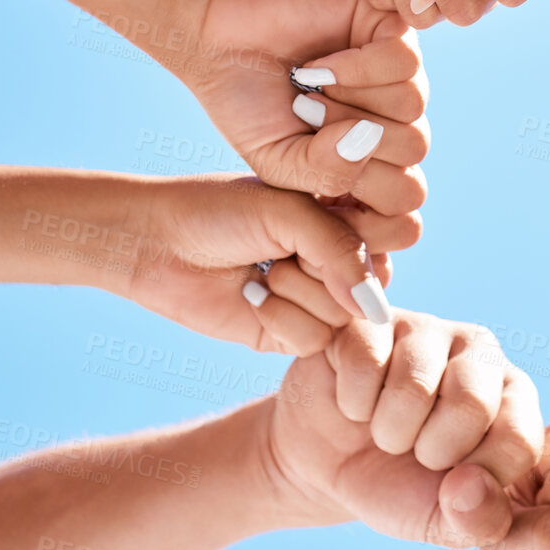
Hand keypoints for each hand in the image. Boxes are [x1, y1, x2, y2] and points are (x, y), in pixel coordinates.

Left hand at [121, 174, 392, 351]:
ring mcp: (319, 298)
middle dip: (318, 266)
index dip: (357, 232)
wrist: (156, 244)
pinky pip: (314, 340)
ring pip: (343, 316)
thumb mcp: (289, 212)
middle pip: (372, 282)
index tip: (314, 210)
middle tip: (277, 247)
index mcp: (347, 215)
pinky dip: (279, 318)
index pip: (393, 235)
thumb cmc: (220, 212)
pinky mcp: (293, 334)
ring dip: (294, 291)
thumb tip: (375, 308)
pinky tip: (249, 296)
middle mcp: (341, 259)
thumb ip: (342, 250)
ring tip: (260, 269)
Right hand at [179, 0, 429, 246]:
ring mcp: (398, 73)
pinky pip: (403, 60)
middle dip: (348, 138)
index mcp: (375, 160)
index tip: (316, 178)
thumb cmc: (248, 105)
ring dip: (347, 100)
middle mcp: (394, 117)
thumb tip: (369, 137)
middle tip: (302, 116)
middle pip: (413, 147)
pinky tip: (318, 65)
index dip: (365, 192)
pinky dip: (355, 67)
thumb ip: (326, 174)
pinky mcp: (391, 27)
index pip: (408, 196)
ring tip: (306, 88)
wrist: (216, 39)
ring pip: (411, 103)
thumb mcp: (278, 164)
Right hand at [265, 313, 543, 541]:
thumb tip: (470, 488)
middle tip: (414, 452)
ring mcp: (427, 329)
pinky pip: (366, 361)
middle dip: (431, 450)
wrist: (325, 468)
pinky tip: (355, 403)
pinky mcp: (373, 319)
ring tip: (384, 430)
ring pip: (415, 385)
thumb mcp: (443, 521)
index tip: (451, 483)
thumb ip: (478, 521)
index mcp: (514, 398)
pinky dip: (353, 402)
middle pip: (472, 404)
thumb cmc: (397, 487)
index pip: (519, 440)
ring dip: (388, 430)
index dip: (477, 478)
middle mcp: (480, 352)